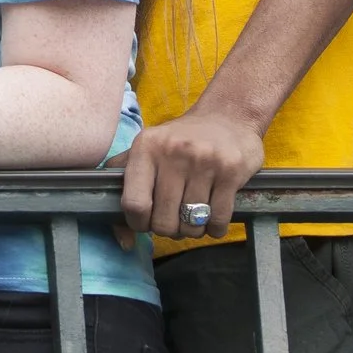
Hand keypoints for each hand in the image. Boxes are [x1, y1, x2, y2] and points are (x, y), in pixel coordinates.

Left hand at [119, 104, 264, 239]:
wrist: (228, 115)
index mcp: (146, 146)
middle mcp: (173, 152)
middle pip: (164, 222)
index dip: (138, 223)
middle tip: (174, 217)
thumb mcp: (147, 148)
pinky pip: (218, 221)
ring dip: (193, 229)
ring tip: (193, 214)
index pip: (134, 204)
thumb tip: (122, 237)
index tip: (146, 220)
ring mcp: (204, 161)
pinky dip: (214, 228)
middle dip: (169, 229)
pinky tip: (213, 214)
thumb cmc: (182, 139)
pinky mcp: (230, 171)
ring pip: (191, 225)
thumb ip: (126, 182)